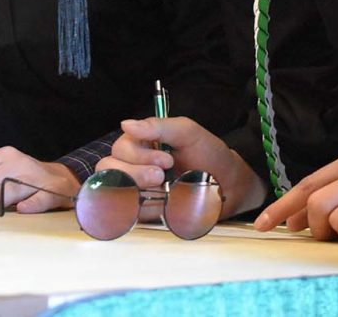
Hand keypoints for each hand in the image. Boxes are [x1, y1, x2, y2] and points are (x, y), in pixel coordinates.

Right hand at [96, 117, 267, 219]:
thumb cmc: (209, 155)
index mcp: (142, 144)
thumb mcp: (189, 133)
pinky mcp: (143, 211)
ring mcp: (137, 190)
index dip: (138, 154)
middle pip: (108, 168)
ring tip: (162, 189)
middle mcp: (134, 166)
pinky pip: (125, 213)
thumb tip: (126, 123)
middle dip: (134, 172)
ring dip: (135, 190)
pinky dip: (139, 209)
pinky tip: (160, 205)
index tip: (167, 159)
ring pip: (112, 191)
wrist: (229, 186)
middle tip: (161, 175)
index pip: (120, 148)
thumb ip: (159, 126)